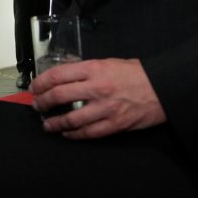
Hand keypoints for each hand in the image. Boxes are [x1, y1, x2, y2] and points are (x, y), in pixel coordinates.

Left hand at [30, 58, 166, 138]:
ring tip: (47, 124)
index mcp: (93, 69)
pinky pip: (88, 133)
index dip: (40, 82)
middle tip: (36, 106)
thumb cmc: (136, 73)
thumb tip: (64, 76)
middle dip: (42, 102)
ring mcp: (105, 108)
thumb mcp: (108, 63)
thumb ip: (86, 70)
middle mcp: (96, 88)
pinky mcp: (114, 124)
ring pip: (70, 118)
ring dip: (54, 122)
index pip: (57, 75)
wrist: (163, 88)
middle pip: (59, 96)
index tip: (34, 87)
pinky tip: (66, 133)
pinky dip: (73, 134)